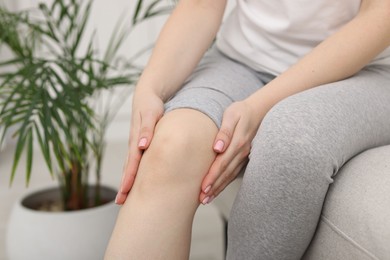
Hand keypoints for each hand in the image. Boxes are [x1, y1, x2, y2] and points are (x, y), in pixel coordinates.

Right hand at [115, 88, 163, 203]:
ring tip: (125, 197)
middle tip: (120, 203)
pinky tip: (135, 181)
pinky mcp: (139, 144)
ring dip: (127, 181)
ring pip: (130, 166)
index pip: (132, 164)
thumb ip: (146, 130)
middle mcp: (134, 145)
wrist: (147, 95)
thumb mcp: (151, 114)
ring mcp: (135, 145)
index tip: (125, 193)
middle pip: (128, 169)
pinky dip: (133, 172)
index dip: (129, 179)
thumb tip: (142, 146)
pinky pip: (136, 161)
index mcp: (136, 140)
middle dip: (124, 185)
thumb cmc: (151, 105)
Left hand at [199, 99, 263, 204]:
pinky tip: (217, 189)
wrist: (257, 110)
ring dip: (218, 188)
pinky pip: (233, 173)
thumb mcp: (231, 115)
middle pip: (226, 173)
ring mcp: (243, 156)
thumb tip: (217, 147)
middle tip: (202, 199)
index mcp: (238, 143)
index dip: (212, 177)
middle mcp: (241, 152)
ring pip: (230, 176)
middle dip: (214, 187)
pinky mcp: (243, 157)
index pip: (222, 163)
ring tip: (207, 199)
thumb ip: (224, 132)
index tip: (203, 188)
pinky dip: (225, 183)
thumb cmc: (240, 111)